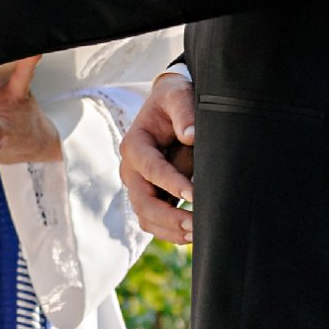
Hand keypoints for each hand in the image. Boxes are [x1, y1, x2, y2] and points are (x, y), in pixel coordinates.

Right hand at [120, 70, 196, 244]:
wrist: (170, 106)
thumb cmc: (173, 99)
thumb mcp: (178, 94)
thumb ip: (183, 111)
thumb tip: (190, 135)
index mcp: (134, 144)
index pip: (150, 169)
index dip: (171, 183)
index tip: (195, 194)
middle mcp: (131, 169)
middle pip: (142, 202)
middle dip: (169, 216)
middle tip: (196, 224)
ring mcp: (138, 185)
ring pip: (146, 218)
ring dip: (169, 229)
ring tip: (198, 233)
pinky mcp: (151, 195)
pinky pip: (155, 221)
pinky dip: (171, 231)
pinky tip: (192, 233)